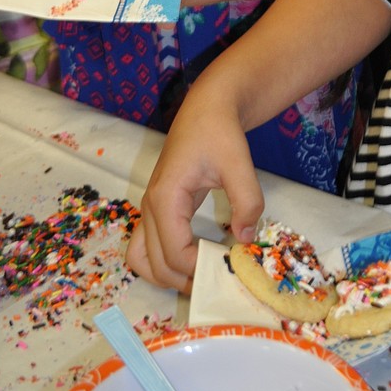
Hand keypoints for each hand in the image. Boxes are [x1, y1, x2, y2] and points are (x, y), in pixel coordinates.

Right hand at [126, 87, 264, 293]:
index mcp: (166, 197)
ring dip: (167, 276)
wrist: (207, 108)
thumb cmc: (220, 133)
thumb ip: (247, 201)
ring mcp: (150, 209)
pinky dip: (164, 262)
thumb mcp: (239, 164)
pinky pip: (149, 247)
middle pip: (155, 264)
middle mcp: (151, 207)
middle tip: (219, 281)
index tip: (229, 270)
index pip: (174, 252)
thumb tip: (245, 239)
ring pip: (142, 259)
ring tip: (202, 276)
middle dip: (185, 280)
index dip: (199, 269)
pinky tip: (194, 260)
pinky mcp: (157, 208)